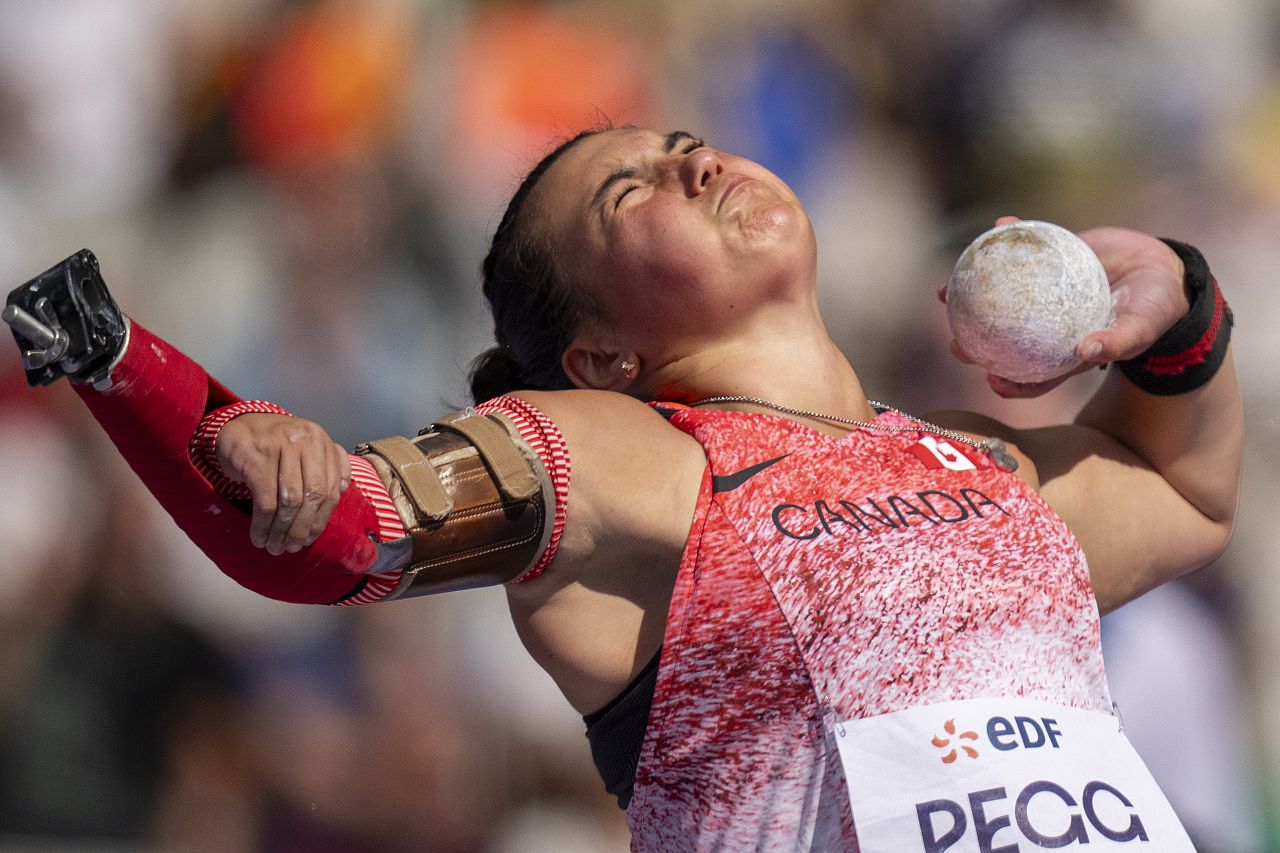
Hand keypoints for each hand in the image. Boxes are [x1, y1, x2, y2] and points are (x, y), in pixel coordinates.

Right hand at [215, 413, 351, 553]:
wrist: (235, 426)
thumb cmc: (274, 444)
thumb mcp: (304, 447)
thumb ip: (327, 464)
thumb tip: (342, 490)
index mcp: (321, 440)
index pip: (331, 487)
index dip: (321, 518)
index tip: (310, 538)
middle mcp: (305, 441)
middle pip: (313, 495)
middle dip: (303, 527)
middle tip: (292, 547)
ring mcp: (281, 447)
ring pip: (290, 500)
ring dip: (282, 530)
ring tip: (275, 546)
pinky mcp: (257, 458)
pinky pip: (265, 501)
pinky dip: (263, 525)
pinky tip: (259, 537)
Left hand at [941, 216, 1188, 397]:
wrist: (1164, 270)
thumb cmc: (1154, 309)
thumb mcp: (1139, 327)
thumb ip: (1117, 341)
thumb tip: (1087, 352)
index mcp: (1063, 352)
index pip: (1032, 376)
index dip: (1009, 383)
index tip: (990, 381)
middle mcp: (1046, 327)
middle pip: (1003, 343)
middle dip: (974, 347)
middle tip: (955, 345)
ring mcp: (1042, 294)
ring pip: (999, 297)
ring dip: (970, 294)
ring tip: (945, 292)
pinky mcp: (1050, 262)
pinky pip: (1025, 251)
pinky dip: (1010, 237)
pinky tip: (998, 224)